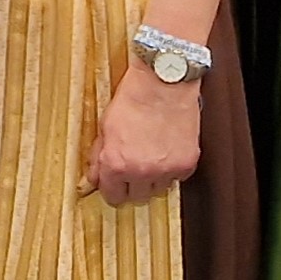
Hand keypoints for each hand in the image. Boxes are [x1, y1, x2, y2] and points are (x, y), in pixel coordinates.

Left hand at [86, 63, 202, 205]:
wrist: (163, 82)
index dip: (113, 189)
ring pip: (159, 190)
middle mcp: (141, 171)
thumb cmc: (134, 98)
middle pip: (137, 198)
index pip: (113, 197)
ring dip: (154, 178)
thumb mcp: (105, 126)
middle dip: (133, 185)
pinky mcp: (186, 163)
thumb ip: (98, 156)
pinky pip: (178, 177)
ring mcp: (166, 169)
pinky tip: (167, 149)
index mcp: (116, 164)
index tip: (116, 184)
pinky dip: (173, 168)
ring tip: (152, 155)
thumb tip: (94, 177)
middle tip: (134, 167)